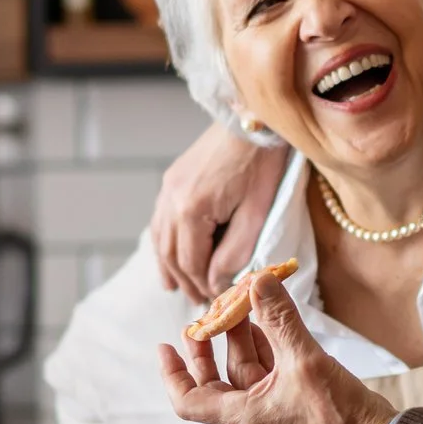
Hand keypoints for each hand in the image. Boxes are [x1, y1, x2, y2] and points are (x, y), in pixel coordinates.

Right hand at [151, 124, 287, 300]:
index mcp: (191, 211)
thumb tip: (216, 282)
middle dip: (185, 282)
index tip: (218, 303)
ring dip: (169, 266)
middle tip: (199, 303)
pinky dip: (162, 243)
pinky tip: (167, 256)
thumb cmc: (262, 166)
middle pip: (171, 255)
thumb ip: (234, 253)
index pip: (192, 264)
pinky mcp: (171, 179)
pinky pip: (160, 221)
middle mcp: (171, 201)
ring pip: (160, 239)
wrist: (253, 120)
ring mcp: (167, 188)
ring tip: (176, 288)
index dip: (204, 287)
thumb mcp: (256, 215)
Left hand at [157, 274, 395, 423]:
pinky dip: (265, 346)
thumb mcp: (304, 359)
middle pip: (214, 380)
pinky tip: (269, 321)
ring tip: (241, 305)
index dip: (172, 373)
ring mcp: (274, 409)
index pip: (189, 401)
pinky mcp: (294, 401)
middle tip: (205, 315)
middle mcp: (252, 415)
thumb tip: (258, 281)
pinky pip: (269, 371)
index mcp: (243, 415)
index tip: (164, 346)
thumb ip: (280, 318)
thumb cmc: (338, 412)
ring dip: (240, 338)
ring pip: (244, 370)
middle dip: (207, 346)